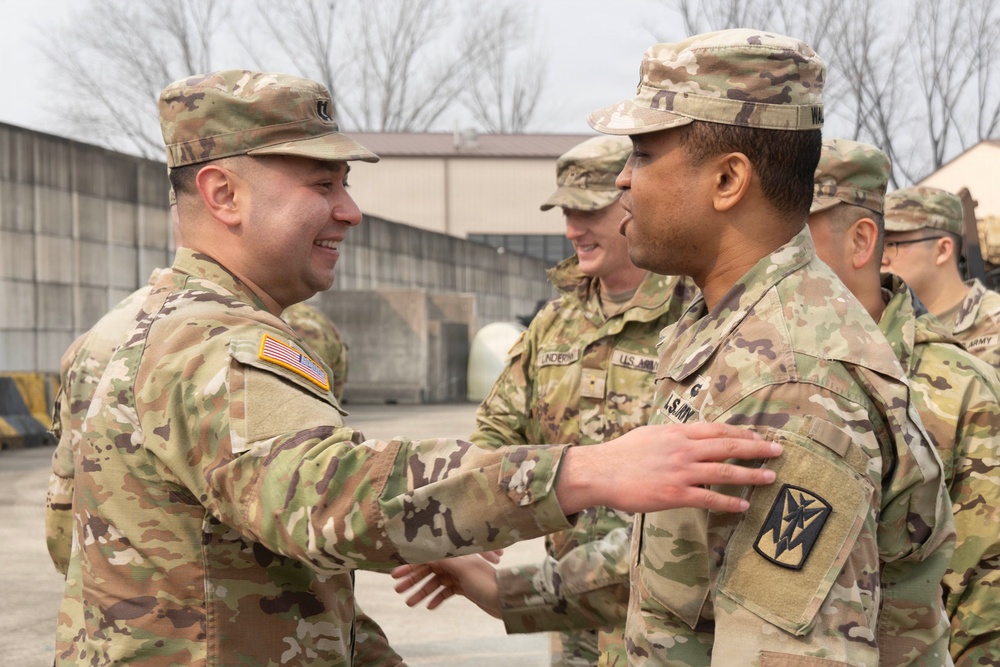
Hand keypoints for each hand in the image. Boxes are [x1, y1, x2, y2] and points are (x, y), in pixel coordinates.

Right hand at [391, 554, 501, 617]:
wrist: (506, 600)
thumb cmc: (486, 582)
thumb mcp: (463, 569)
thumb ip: (443, 559)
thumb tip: (423, 553)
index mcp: (456, 554)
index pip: (428, 557)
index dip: (411, 565)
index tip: (395, 574)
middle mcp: (457, 561)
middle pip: (429, 570)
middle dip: (413, 580)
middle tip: (397, 591)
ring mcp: (460, 575)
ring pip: (436, 582)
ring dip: (422, 592)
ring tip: (409, 603)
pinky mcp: (464, 587)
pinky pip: (446, 591)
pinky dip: (437, 598)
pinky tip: (430, 606)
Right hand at [556, 422, 780, 514]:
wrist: (600, 472)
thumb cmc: (621, 453)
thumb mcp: (650, 434)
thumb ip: (672, 435)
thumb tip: (687, 435)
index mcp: (678, 432)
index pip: (718, 429)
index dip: (742, 432)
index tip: (760, 436)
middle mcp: (684, 449)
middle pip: (729, 446)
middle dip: (758, 448)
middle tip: (779, 451)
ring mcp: (681, 471)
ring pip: (725, 471)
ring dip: (752, 474)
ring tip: (770, 477)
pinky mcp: (675, 494)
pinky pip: (709, 498)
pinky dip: (729, 502)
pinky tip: (744, 505)